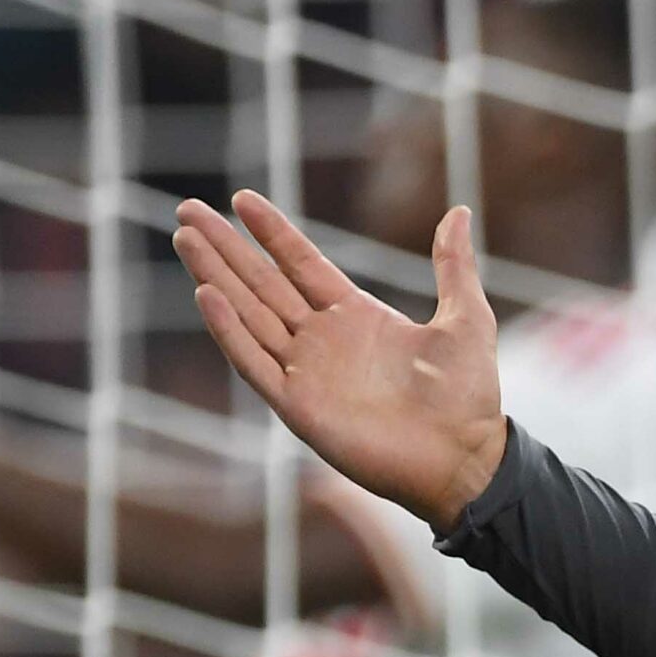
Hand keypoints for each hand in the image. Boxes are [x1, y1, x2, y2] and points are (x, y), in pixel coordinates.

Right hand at [172, 190, 506, 532]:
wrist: (464, 457)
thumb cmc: (469, 395)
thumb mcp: (466, 317)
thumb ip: (453, 265)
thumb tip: (458, 210)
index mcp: (358, 316)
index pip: (301, 263)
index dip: (272, 232)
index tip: (242, 199)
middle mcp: (324, 340)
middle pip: (263, 284)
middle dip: (226, 247)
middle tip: (187, 210)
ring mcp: (307, 371)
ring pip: (248, 315)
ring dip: (216, 277)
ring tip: (186, 239)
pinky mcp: (298, 406)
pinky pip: (254, 363)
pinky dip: (229, 331)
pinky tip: (207, 295)